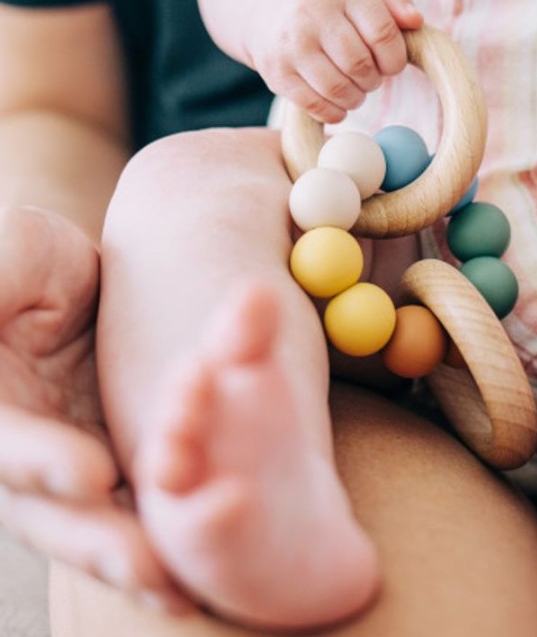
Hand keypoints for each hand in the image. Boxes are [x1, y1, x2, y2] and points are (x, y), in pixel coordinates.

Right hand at [0, 206, 188, 611]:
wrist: (77, 274)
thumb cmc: (22, 259)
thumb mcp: (3, 261)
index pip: (4, 444)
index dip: (39, 462)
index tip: (90, 474)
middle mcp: (23, 449)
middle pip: (49, 509)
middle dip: (95, 540)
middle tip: (148, 567)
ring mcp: (70, 459)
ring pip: (97, 520)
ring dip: (135, 556)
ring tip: (180, 589)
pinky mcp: (119, 455)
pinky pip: (143, 496)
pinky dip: (168, 530)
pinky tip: (204, 565)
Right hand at [245, 0, 422, 122]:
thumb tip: (416, 22)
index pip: (382, 34)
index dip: (395, 58)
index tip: (391, 62)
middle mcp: (311, 14)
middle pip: (360, 65)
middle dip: (374, 78)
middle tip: (371, 75)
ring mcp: (290, 45)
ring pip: (338, 89)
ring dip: (356, 97)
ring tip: (356, 87)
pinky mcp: (275, 71)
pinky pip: (314, 105)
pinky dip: (334, 112)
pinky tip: (338, 102)